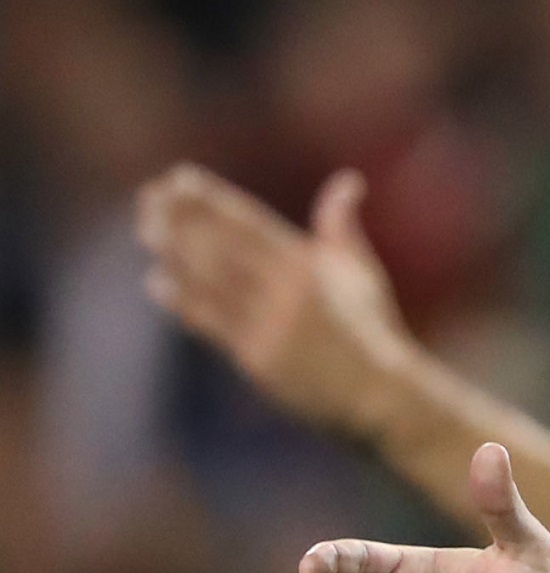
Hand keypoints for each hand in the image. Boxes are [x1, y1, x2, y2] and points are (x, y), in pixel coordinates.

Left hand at [138, 164, 415, 437]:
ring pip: (209, 282)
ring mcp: (270, 327)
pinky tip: (158, 281)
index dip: (210, 200)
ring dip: (173, 253)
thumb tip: (348, 181)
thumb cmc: (372, 329)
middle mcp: (287, 293)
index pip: (249, 223)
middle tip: (149, 198)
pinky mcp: (258, 359)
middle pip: (220, 247)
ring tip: (146, 230)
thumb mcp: (362, 272)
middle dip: (181, 219)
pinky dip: (182, 300)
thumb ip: (342, 227)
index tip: (179, 179)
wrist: (380, 394)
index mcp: (310, 268)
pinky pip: (211, 323)